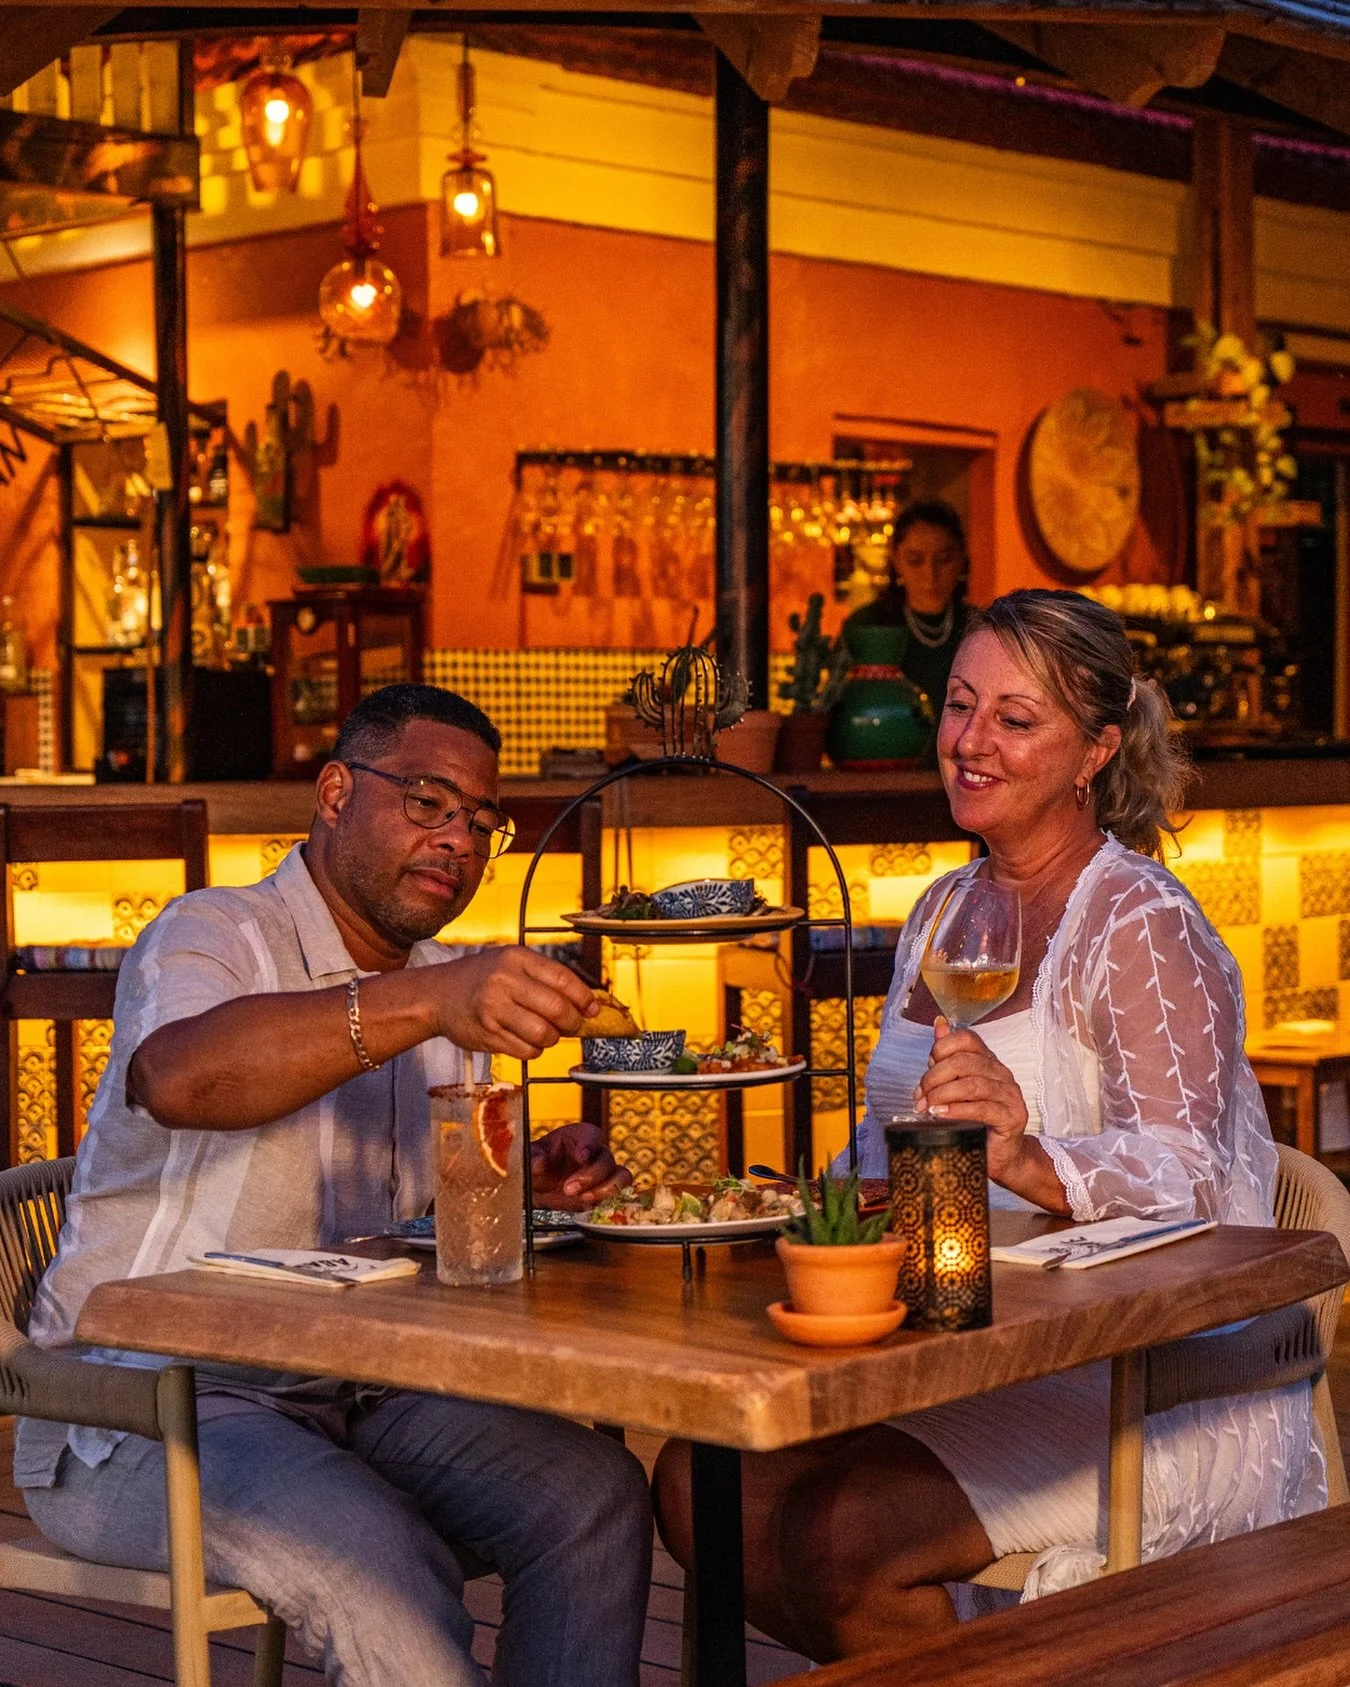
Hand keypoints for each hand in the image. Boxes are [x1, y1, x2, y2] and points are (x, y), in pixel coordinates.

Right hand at [427, 949, 595, 1060]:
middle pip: (557, 1009)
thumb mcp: (512, 964)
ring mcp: (493, 1009)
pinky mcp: (486, 1034)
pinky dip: (534, 1050)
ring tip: (546, 1033)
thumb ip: (546, 978)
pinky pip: (525, 1050)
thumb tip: (588, 1004)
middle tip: (573, 1026)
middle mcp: (504, 981)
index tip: (593, 1009)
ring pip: (543, 1034)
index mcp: (516, 959)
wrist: (438, 995)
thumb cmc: (483, 979)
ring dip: (552, 1039)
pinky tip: (527, 1040)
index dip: (584, 998)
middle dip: (572, 1023)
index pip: (563, 979)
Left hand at [531, 1122, 631, 1209]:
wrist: (539, 1187)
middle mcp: (597, 1153)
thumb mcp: (530, 1159)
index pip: (592, 1135)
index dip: (590, 1145)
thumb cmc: (537, 1165)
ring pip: (621, 1177)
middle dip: (591, 1176)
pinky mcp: (606, 1193)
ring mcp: (605, 1174)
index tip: (583, 1156)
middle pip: (606, 1160)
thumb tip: (539, 1163)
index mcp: (581, 1136)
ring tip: (584, 1199)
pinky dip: (607, 1203)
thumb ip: (533, 1159)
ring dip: (606, 1190)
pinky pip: (619, 1196)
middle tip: (570, 1188)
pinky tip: (589, 1208)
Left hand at [913, 1016, 1030, 1183]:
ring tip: (927, 1107)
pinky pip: (982, 1108)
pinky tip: (941, 1114)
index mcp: (989, 1061)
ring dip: (943, 1095)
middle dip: (934, 1077)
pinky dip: (957, 1110)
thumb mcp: (957, 1085)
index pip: (966, 1039)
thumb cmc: (977, 1119)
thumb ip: (948, 1058)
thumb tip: (939, 1024)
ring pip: (972, 1084)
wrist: (1002, 1154)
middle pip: (964, 1061)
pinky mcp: (1012, 1116)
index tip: (926, 1067)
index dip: (942, 1049)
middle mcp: (1002, 1073)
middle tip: (920, 1096)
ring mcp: (1010, 1094)